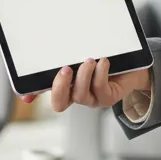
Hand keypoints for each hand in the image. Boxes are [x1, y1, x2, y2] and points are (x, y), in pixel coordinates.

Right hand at [20, 59, 151, 113]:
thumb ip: (65, 59)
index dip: (34, 95)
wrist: (133, 66)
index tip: (27, 94)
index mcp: (67, 86)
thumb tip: (43, 56)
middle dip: (60, 87)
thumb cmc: (104, 60)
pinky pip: (100, 88)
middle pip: (60, 103)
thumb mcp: (83, 57)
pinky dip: (100, 73)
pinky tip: (104, 61)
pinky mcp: (108, 97)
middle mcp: (77, 95)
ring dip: (83, 75)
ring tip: (90, 60)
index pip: (45, 91)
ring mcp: (92, 98)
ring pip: (80, 95)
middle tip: (65, 69)